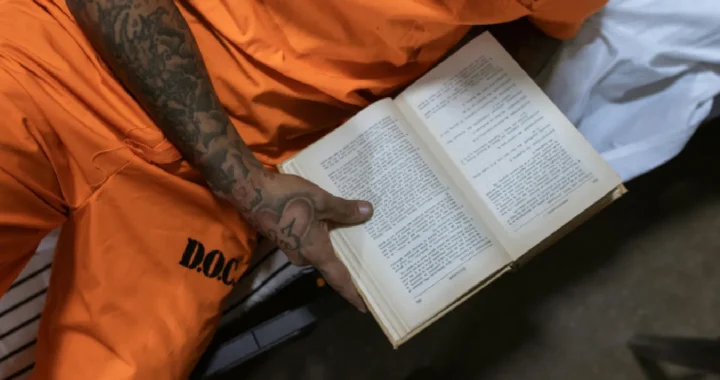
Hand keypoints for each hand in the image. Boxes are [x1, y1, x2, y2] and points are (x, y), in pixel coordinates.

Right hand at [238, 172, 373, 311]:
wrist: (248, 190)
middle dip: (347, 260)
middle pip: (330, 263)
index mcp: (315, 252)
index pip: (339, 278)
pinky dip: (322, 236)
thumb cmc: (286, 197)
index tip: (364, 307)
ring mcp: (291, 248)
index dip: (352, 293)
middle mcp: (303, 256)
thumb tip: (369, 211)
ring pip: (318, 251)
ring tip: (355, 234)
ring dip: (333, 244)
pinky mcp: (284, 238)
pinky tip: (330, 222)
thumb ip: (345, 209)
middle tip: (370, 255)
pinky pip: (308, 242)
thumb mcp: (321, 200)